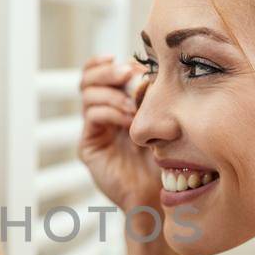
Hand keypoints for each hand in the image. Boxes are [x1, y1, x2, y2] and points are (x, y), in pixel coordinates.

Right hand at [78, 54, 158, 211]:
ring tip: (133, 106)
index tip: (129, 62)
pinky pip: (92, 116)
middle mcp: (102, 111)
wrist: (160, 192)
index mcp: (118, 100)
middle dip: (107, 71)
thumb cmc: (167, 156)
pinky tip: (129, 120)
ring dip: (112, 94)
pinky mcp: (89, 145)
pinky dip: (110, 111)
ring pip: (88, 93)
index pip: (101, 70)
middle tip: (127, 74)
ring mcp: (94, 128)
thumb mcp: (162, 117)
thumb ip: (149, 94)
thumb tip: (144, 71)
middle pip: (88, 77)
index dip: (109, 63)